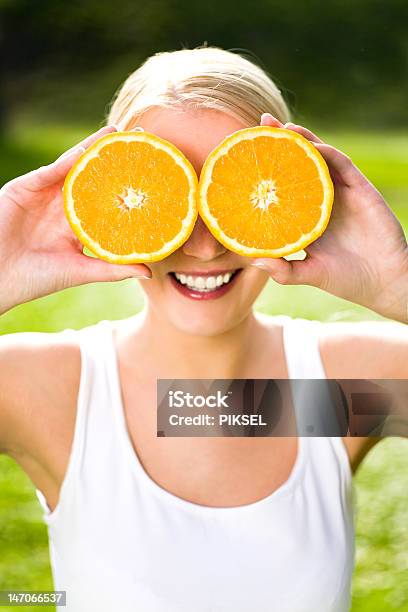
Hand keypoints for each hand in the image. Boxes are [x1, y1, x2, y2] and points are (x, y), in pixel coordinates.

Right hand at [0, 126, 150, 314]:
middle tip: (142, 143)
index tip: (151, 177)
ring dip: (96, 149)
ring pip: (75, 167)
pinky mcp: (27, 187)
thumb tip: (148, 272)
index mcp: (76, 225)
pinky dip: (71, 158)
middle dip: (115, 161)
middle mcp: (63, 206)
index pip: (105, 201)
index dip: (126, 188)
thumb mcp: (81, 271)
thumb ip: (113, 269)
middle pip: (94, 178)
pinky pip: (53, 170)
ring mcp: (45, 194)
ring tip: (119, 134)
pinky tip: (92, 146)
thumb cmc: (36, 279)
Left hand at [251, 114, 407, 322]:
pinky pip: (342, 165)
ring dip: (302, 139)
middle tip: (260, 125)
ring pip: (320, 158)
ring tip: (281, 127)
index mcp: (307, 216)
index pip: (284, 185)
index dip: (268, 168)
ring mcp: (341, 193)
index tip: (244, 156)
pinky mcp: (361, 190)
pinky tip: (310, 145)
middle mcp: (322, 200)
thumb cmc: (346, 279)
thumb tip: (252, 259)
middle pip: (299, 164)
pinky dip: (326, 152)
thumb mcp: (307, 274)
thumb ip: (282, 269)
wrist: (383, 282)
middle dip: (281, 143)